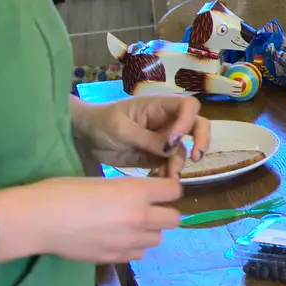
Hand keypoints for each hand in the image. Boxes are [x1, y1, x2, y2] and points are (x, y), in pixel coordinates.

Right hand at [0, 176, 182, 263]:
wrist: (38, 221)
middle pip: (174, 219)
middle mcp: (139, 217)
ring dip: (149, 231)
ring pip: (158, 239)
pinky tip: (118, 239)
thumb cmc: (62, 191)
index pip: (174, 190)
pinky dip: (134, 247)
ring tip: (130, 226)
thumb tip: (135, 196)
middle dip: (164, 212)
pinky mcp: (115, 258)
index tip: (159, 188)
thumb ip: (125, 191)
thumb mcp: (100, 181)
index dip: (168, 188)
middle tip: (148, 208)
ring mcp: (129, 241)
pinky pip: (139, 254)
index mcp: (136, 192)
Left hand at [71, 96, 209, 176]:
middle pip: (196, 125)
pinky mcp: (156, 156)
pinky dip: (169, 173)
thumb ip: (148, 138)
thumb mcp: (122, 129)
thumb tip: (173, 147)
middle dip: (201, 140)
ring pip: (184, 150)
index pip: (188, 107)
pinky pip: (170, 164)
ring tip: (168, 176)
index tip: (177, 139)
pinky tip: (159, 179)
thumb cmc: (101, 123)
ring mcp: (163, 140)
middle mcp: (166, 121)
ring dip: (180, 164)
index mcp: (159, 107)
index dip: (189, 121)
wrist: (84, 138)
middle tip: (196, 158)